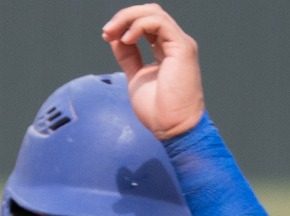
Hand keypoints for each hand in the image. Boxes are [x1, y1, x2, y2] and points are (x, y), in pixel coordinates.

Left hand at [102, 5, 204, 139]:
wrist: (173, 129)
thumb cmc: (158, 111)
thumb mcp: (136, 77)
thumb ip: (129, 57)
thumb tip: (115, 38)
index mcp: (165, 49)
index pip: (146, 23)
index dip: (125, 24)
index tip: (106, 36)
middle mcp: (174, 42)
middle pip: (150, 13)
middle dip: (124, 17)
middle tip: (106, 31)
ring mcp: (179, 43)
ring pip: (154, 13)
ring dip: (129, 19)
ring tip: (112, 33)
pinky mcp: (182, 48)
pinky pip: (160, 23)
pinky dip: (140, 26)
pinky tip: (127, 39)